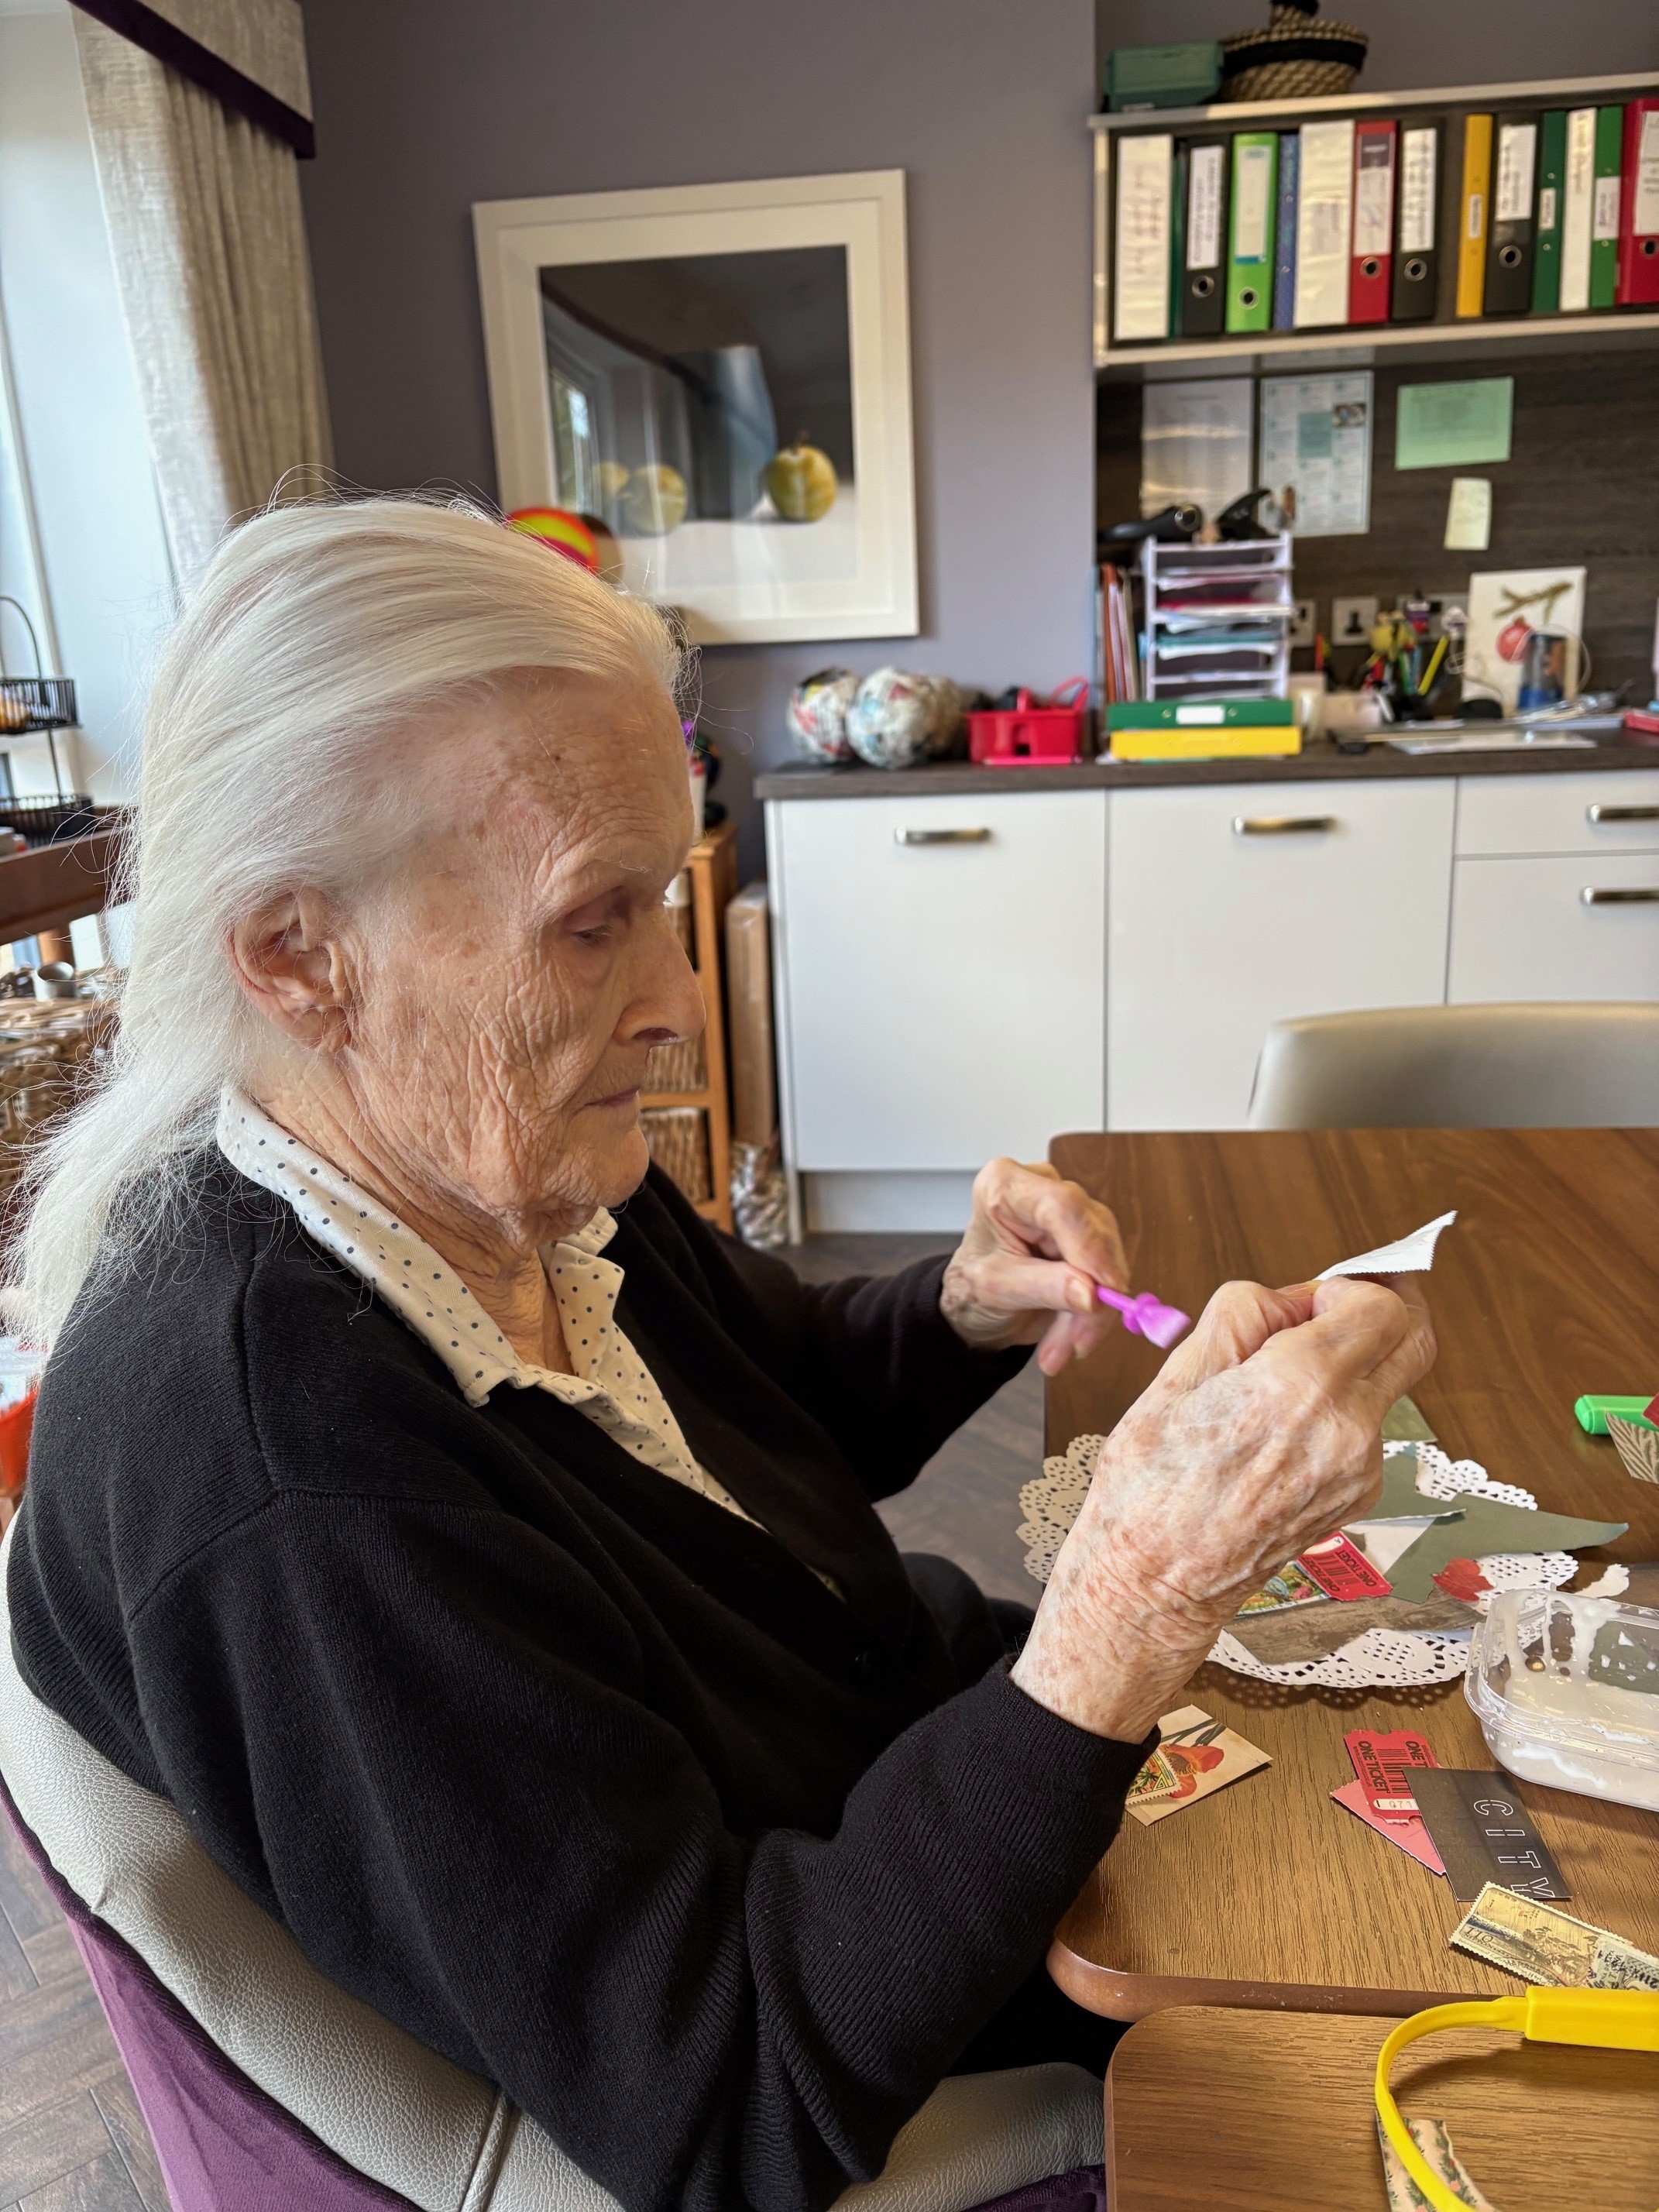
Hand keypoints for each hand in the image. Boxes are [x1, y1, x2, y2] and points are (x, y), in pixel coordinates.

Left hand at [940, 1159, 1128, 1375]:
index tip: (1103, 1291)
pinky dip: (1094, 1315)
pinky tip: (1071, 1340)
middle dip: (1090, 1296)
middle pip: (1092, 1234)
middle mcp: (1044, 1187)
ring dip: (1092, 1314)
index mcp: (1005, 1186)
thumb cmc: (971, 1287)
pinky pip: (1109, 1276)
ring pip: (1108, 1260)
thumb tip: (1092, 1295)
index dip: (1090, 1247)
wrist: (974, 1305)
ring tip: (1060, 1350)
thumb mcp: (995, 1289)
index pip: (1062, 1206)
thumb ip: (1043, 1287)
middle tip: (1076, 1344)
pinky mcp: (1090, 1239)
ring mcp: (1071, 1212)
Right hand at [1011, 1272, 1435, 1741]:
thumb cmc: (1151, 1485)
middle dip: (1384, 1311)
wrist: (1154, 1582)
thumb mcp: (1178, 1372)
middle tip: (1339, 1308)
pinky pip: (1367, 1430)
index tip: (1313, 1297)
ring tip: (1278, 1384)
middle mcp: (1345, 1429)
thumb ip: (1245, 1313)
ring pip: (1386, 1386)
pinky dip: (1338, 1412)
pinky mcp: (1358, 1498)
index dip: (1349, 1286)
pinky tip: (1280, 1429)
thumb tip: (1294, 1297)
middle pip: (1415, 1342)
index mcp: (1298, 1386)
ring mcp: (1359, 1470)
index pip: (1381, 1306)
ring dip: (1352, 1365)